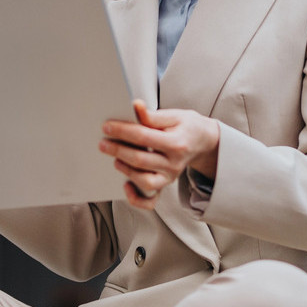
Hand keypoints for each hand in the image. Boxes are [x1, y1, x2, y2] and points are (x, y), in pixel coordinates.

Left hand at [98, 101, 221, 209]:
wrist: (203, 142)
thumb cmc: (187, 127)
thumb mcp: (175, 116)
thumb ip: (153, 115)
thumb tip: (136, 106)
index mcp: (176, 143)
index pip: (144, 137)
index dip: (123, 131)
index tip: (107, 126)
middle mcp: (174, 163)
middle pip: (141, 160)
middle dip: (118, 150)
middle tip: (103, 143)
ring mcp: (169, 176)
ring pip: (144, 181)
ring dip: (126, 170)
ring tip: (115, 159)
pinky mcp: (165, 184)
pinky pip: (150, 200)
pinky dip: (136, 198)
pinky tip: (125, 185)